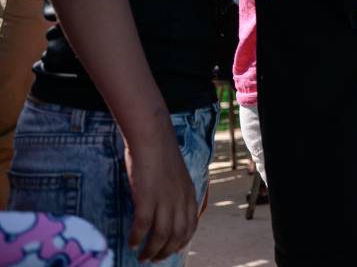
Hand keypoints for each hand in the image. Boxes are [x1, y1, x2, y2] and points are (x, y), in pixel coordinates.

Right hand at [124, 137, 198, 261]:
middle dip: (166, 252)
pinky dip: (137, 238)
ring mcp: (164, 200)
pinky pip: (143, 226)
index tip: (172, 251)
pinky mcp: (147, 198)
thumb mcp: (178, 176)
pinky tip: (131, 243)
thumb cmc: (161, 154)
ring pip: (160, 236)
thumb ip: (177, 192)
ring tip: (142, 257)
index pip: (190, 227)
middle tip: (153, 259)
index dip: (181, 242)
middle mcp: (180, 200)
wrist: (152, 138)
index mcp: (189, 195)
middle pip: (177, 236)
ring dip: (151, 251)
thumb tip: (171, 207)